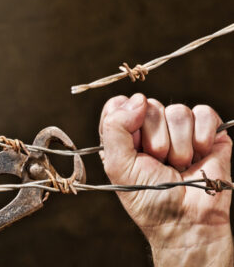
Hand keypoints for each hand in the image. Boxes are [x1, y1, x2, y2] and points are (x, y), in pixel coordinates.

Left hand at [99, 94, 232, 265]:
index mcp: (124, 136)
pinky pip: (203, 113)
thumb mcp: (118, 166)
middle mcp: (150, 129)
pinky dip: (202, 138)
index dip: (125, 120)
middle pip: (149, 106)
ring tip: (179, 166)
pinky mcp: (206, 131)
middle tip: (159, 164)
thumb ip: (115, 128)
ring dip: (179, 146)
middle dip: (155, 141)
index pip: (118, 105)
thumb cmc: (149, 199)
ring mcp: (179, 129)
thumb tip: (137, 99)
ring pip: (177, 111)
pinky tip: (199, 156)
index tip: (134, 145)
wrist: (187, 222)